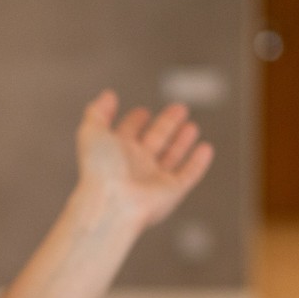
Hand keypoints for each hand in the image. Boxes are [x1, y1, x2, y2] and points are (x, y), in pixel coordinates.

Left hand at [74, 89, 213, 230]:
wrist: (111, 203)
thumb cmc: (99, 169)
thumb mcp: (92, 132)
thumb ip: (98, 112)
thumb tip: (108, 95)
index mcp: (116, 152)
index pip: (128, 132)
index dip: (134, 121)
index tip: (142, 111)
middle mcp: (135, 165)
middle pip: (155, 140)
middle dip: (167, 123)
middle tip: (180, 108)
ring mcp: (154, 179)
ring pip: (172, 156)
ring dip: (182, 141)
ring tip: (192, 126)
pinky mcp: (171, 192)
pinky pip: (188, 175)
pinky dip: (198, 163)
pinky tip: (206, 148)